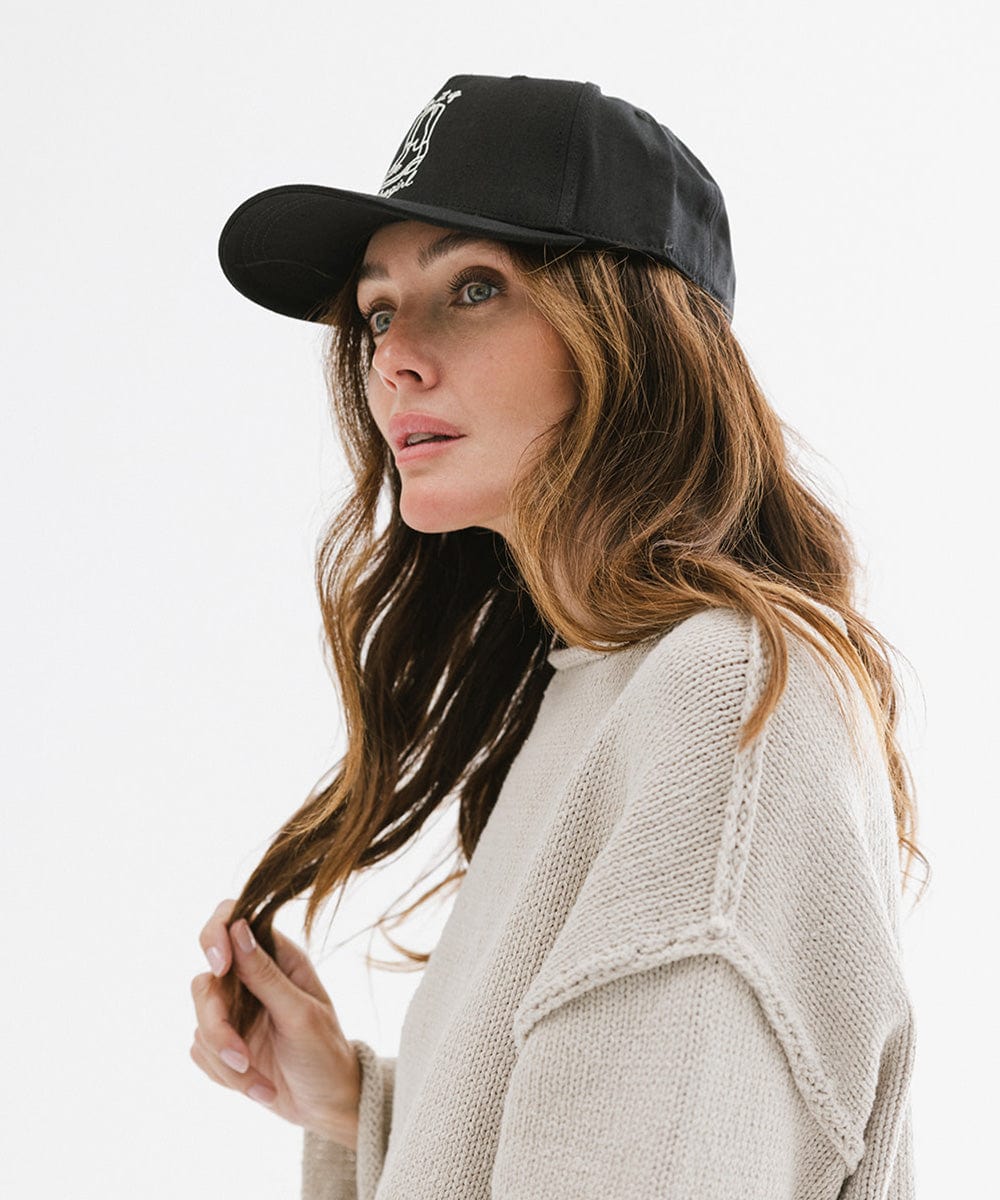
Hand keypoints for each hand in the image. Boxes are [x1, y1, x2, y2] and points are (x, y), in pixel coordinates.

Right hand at [189, 899, 360, 1147]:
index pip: (231, 921)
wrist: (326, 1106)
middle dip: (218, 1026)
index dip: (215, 935)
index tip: (220, 966)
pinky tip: (258, 1087)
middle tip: (241, 1057)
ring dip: (227, 1061)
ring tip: (262, 1086)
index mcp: (277, 958)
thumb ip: (265, 974)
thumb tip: (237, 927)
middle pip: (205, 983)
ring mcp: (235, 1011)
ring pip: (200, 1023)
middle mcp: (251, 978)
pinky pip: (200, 1052)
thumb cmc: (325, 1053)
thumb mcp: (300, 1014)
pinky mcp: (222, 1042)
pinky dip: (225, 1075)